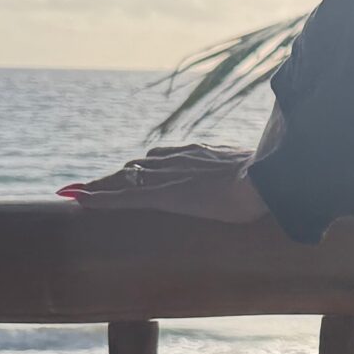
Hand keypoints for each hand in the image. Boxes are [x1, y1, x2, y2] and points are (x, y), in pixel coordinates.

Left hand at [60, 144, 266, 222]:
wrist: (269, 179)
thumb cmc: (275, 181)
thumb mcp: (266, 176)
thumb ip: (262, 178)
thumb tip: (279, 190)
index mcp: (201, 154)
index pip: (163, 160)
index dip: (144, 169)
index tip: (132, 173)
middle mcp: (178, 160)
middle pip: (137, 168)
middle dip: (114, 178)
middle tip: (89, 186)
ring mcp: (170, 176)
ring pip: (123, 180)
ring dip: (98, 186)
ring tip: (74, 192)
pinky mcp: (164, 195)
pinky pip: (122, 196)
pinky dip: (98, 197)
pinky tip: (77, 198)